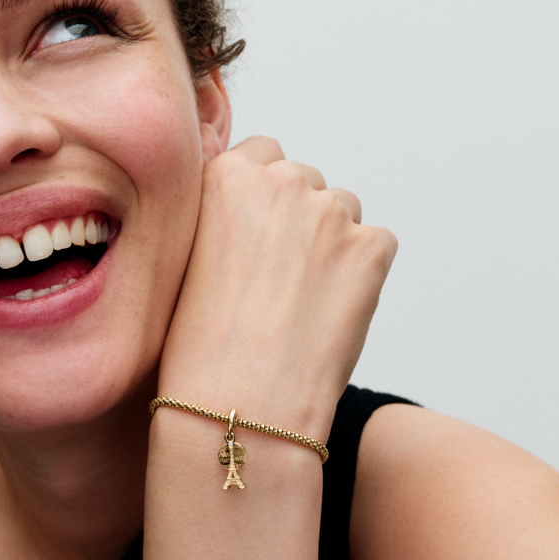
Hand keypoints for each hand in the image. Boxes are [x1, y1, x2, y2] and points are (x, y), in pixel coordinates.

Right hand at [158, 138, 396, 441]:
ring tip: (301, 304)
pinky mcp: (372, 246)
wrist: (236, 403)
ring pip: (343, 213)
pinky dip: (361, 275)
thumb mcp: (181, 256)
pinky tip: (329, 314)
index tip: (255, 240)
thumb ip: (217, 214)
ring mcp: (331, 210)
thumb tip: (247, 210)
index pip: (262, 156)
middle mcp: (281, 179)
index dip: (261, 202)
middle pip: (305, 183)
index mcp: (225, 174)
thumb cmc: (196, 346)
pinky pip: (376, 246)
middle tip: (278, 281)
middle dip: (298, 221)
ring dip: (331, 245)